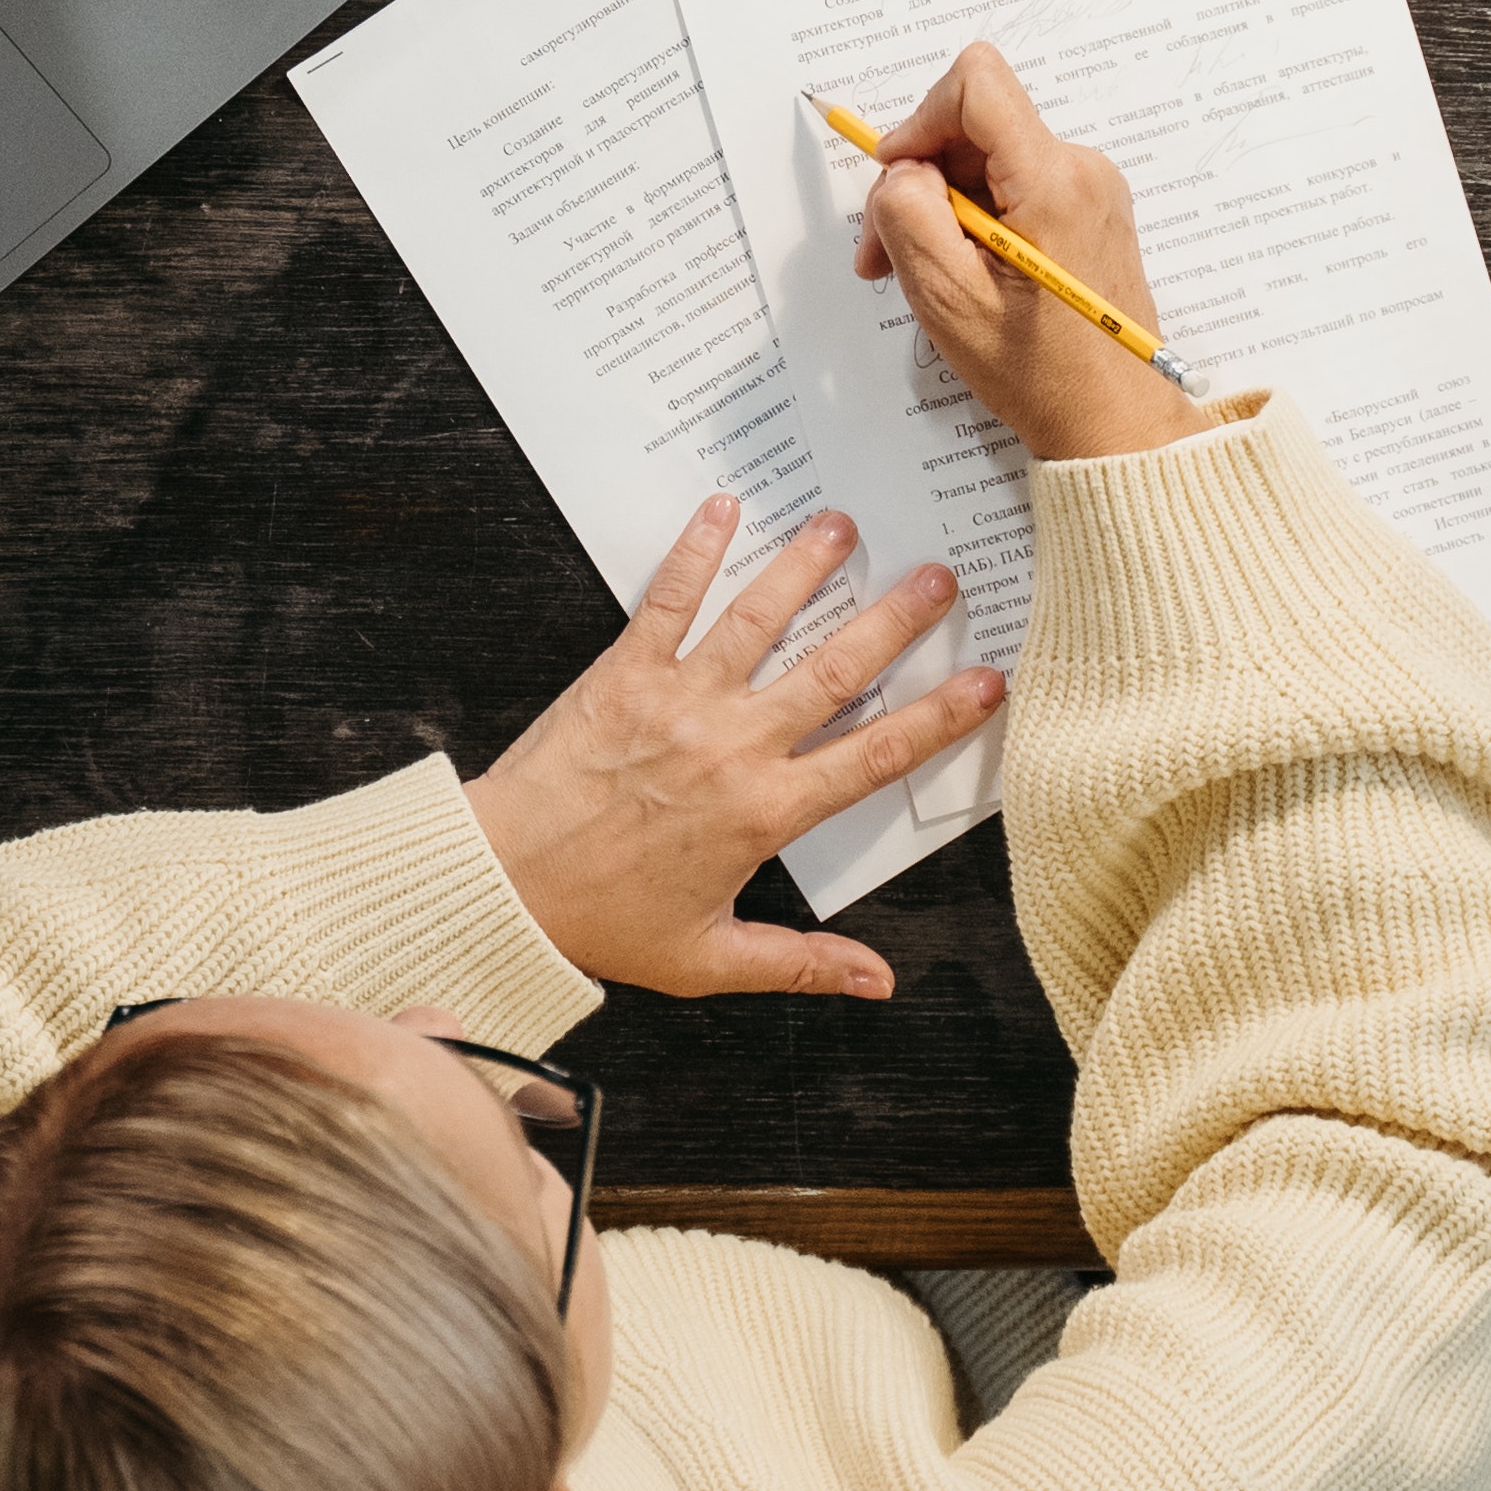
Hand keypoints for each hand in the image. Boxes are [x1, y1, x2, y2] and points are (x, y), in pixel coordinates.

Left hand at [465, 495, 999, 998]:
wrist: (503, 884)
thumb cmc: (603, 922)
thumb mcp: (710, 959)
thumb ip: (801, 964)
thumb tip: (878, 983)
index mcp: (765, 813)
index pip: (874, 757)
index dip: (938, 719)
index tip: (987, 682)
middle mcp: (733, 746)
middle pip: (834, 672)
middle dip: (894, 621)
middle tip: (940, 577)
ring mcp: (680, 701)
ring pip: (759, 621)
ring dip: (807, 568)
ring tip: (845, 525)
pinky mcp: (626, 673)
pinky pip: (669, 600)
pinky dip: (697, 551)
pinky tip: (724, 507)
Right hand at [845, 42, 1200, 464]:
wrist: (1115, 422)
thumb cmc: (1042, 374)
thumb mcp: (948, 298)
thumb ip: (908, 214)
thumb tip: (902, 170)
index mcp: (1053, 181)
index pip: (976, 83)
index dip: (919, 120)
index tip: (895, 177)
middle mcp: (1081, 169)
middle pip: (974, 125)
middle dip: (918, 179)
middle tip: (885, 252)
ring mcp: (1090, 188)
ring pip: (987, 158)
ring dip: (941, 207)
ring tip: (925, 276)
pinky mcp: (1088, 209)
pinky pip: (1012, 186)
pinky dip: (974, 220)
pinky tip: (963, 275)